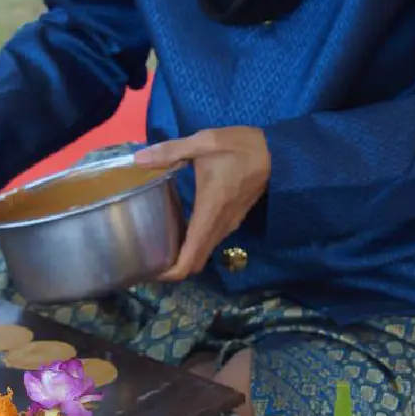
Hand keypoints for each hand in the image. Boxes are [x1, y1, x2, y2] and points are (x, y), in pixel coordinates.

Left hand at [136, 128, 270, 281]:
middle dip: (170, 268)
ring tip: (155, 245)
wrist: (276, 152)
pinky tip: (176, 228)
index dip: (169, 273)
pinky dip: (192, 245)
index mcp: (209, 213)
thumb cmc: (240, 147)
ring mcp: (228, 225)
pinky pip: (209, 241)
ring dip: (182, 256)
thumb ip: (171, 151)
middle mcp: (219, 226)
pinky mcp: (232, 220)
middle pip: (195, 263)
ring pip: (203, 253)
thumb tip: (137, 158)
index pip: (190, 259)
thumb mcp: (204, 142)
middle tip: (144, 259)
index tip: (147, 271)